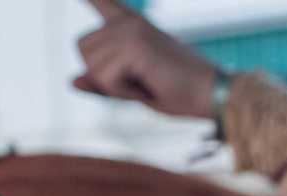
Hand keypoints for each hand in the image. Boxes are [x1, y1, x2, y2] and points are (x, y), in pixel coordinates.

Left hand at [72, 0, 217, 118]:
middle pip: (83, 48)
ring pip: (92, 66)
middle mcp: (127, 22)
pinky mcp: (133, 46)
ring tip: (147, 83)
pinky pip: (105, 78)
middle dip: (103, 75)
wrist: (214, 96)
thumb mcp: (134, 87)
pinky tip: (148, 87)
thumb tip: (71, 81)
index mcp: (131, 24)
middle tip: (140, 82)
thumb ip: (103, 82)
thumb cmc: (181, 93)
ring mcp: (129, 30)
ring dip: (115, 86)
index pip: (100, 0)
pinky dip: (123, 92)